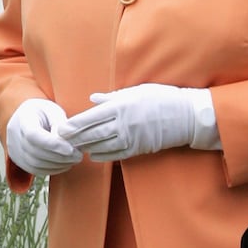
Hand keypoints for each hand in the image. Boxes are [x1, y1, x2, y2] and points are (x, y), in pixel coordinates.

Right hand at [5, 99, 81, 176]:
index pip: (33, 135)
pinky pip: (36, 170)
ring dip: (58, 165)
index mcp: (23, 118)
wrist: (25, 117)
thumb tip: (67, 141)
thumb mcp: (53, 110)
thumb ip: (60, 124)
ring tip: (73, 159)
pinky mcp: (19, 161)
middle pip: (36, 152)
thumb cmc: (42, 112)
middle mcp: (15, 136)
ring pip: (36, 164)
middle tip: (78, 156)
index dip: (53, 144)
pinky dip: (52, 169)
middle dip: (60, 157)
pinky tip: (64, 164)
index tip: (71, 149)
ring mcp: (15, 150)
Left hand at [60, 84, 217, 161]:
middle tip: (62, 141)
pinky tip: (93, 155)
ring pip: (101, 146)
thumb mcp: (137, 91)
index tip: (62, 128)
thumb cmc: (161, 98)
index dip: (73, 124)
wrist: (186, 116)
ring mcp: (130, 137)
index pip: (90, 117)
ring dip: (86, 148)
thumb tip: (93, 98)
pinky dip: (102, 156)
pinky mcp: (138, 148)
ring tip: (75, 148)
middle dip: (75, 138)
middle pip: (92, 133)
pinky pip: (115, 155)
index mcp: (120, 105)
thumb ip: (113, 97)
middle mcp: (123, 122)